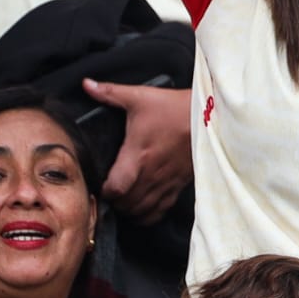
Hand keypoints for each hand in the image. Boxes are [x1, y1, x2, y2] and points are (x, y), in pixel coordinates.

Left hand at [84, 79, 192, 223]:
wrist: (212, 116)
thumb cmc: (175, 108)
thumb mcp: (141, 97)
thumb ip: (110, 93)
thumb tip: (86, 84)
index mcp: (138, 155)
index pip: (115, 188)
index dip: (103, 191)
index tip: (100, 183)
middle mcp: (152, 174)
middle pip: (126, 204)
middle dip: (114, 201)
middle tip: (110, 190)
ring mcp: (167, 182)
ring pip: (142, 211)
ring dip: (129, 208)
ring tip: (124, 198)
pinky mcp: (180, 185)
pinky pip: (161, 211)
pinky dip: (148, 213)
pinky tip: (143, 204)